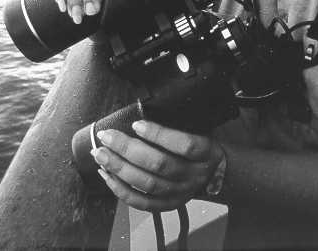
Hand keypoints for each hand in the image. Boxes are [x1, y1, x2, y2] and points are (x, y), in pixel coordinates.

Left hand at [91, 121, 224, 211]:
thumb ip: (180, 123)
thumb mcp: (202, 129)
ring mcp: (181, 192)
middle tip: (107, 137)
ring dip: (119, 168)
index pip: (184, 145)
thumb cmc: (203, 147)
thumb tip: (143, 112)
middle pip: (160, 165)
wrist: (217, 175)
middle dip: (128, 150)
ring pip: (147, 184)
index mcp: (206, 152)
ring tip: (100, 153)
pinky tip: (107, 175)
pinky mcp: (168, 205)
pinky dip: (121, 190)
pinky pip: (142, 202)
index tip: (136, 124)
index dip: (159, 135)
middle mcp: (193, 175)